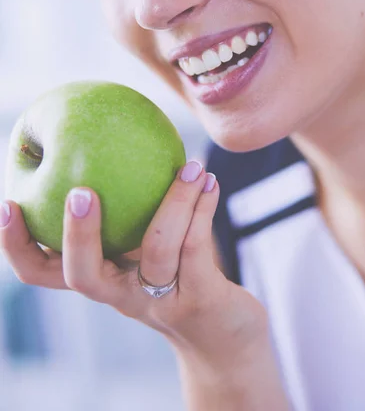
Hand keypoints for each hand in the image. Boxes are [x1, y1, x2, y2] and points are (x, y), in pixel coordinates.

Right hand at [0, 161, 266, 369]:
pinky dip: (202, 209)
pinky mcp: (199, 300)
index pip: (43, 271)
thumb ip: (133, 211)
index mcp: (102, 278)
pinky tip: (209, 181)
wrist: (225, 338)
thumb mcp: (149, 246)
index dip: (18, 244)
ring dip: (175, 201)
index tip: (8, 203)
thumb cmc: (179, 278)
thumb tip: (112, 143)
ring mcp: (160, 301)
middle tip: (80, 192)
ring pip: (157, 250)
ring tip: (190, 165)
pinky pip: (196, 248)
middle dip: (77, 234)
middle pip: (83, 276)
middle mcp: (123, 295)